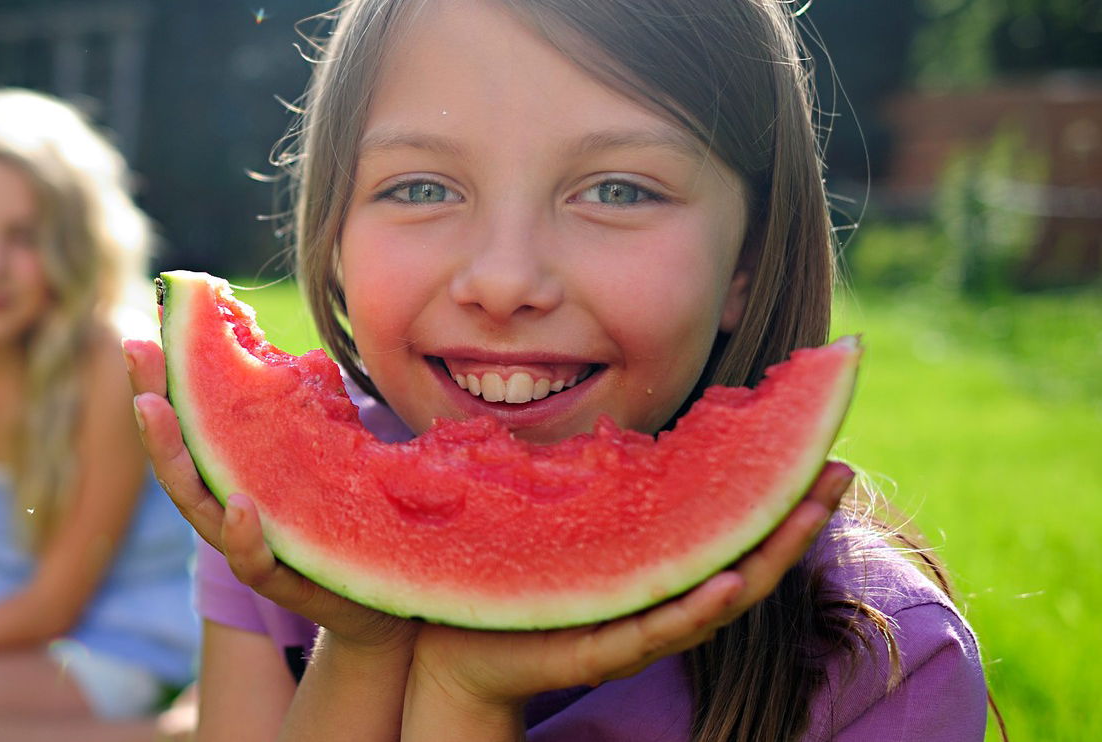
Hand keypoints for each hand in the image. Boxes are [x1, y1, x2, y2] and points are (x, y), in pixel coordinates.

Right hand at [122, 338, 417, 651]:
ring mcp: (251, 548)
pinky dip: (241, 537)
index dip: (165, 380)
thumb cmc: (343, 519)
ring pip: (198, 507)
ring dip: (173, 458)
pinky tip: (239, 505)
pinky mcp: (286, 583)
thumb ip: (308, 417)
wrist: (384, 592)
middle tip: (135, 350)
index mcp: (235, 475)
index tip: (142, 330)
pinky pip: (254, 563)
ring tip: (156, 410)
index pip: (192, 423)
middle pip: (177, 458)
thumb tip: (301, 357)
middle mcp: (230, 509)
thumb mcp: (325, 456)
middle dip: (151, 402)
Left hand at [408, 461, 854, 711]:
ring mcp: (635, 628)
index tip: (820, 440)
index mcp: (651, 562)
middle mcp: (656, 596)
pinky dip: (700, 608)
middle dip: (796, 513)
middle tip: (841, 467)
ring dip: (769, 555)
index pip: (725, 520)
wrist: (452, 649)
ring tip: (810, 516)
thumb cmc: (507, 583)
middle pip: (743, 553)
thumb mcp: (558, 521)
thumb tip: (617, 430)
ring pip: (719, 594)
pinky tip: (732, 582)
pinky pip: (658, 630)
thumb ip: (592, 485)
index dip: (773, 484)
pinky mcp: (601, 653)